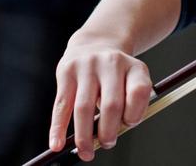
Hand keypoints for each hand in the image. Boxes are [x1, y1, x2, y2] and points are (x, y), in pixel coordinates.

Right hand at [50, 34, 153, 160]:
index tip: (129, 124)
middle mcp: (112, 63)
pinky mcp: (66, 72)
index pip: (139, 92)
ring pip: (84, 108)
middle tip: (108, 143)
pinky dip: (58, 128)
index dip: (135, 113)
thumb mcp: (131, 82)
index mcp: (134, 68)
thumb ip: (128, 107)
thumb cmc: (116, 74)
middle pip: (111, 104)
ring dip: (85, 136)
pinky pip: (61, 105)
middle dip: (109, 131)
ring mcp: (87, 66)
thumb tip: (107, 138)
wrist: (95, 44)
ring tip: (87, 152)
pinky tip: (56, 144)